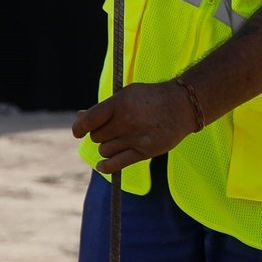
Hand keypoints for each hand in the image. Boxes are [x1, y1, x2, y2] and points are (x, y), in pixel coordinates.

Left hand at [72, 82, 194, 172]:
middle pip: (96, 137)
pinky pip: (116, 164)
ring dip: (107, 147)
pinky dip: (106, 166)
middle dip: (100, 134)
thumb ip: (103, 108)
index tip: (79, 131)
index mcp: (120, 103)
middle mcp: (126, 120)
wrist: (183, 105)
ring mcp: (135, 137)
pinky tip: (103, 165)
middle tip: (113, 128)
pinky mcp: (144, 151)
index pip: (88, 121)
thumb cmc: (150, 98)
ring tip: (120, 139)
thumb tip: (79, 118)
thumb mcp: (127, 95)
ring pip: (104, 150)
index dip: (79, 127)